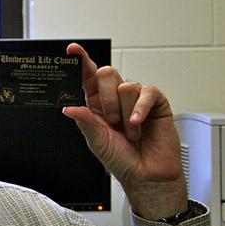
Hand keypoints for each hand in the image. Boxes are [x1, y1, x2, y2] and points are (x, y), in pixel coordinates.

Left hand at [62, 43, 186, 219]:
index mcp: (97, 104)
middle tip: (112, 121)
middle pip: (107, 74)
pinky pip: (147, 92)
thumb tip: (68, 108)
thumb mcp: (97, 141)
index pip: (88, 77)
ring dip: (125, 112)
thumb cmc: (121, 159)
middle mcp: (116, 98)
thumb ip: (85, 122)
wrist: (146, 175)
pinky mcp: (155, 103)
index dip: (81, 62)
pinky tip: (138, 124)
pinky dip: (140, 109)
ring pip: (127, 86)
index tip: (72, 51)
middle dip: (106, 99)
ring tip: (130, 131)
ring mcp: (136, 99)